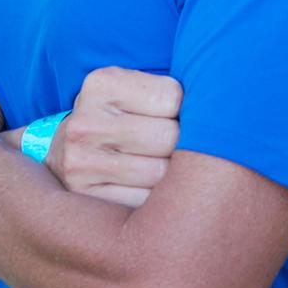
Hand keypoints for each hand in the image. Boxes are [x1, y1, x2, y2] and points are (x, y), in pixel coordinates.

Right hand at [47, 67, 182, 208]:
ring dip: (171, 176)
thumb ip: (173, 92)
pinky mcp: (84, 199)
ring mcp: (79, 163)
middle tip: (172, 147)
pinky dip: (156, 202)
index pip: (174, 98)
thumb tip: (222, 111)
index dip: (184, 111)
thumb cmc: (121, 118)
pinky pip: (145, 203)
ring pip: (160, 174)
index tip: (174, 117)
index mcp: (102, 84)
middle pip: (168, 137)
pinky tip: (148, 192)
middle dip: (181, 144)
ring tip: (162, 168)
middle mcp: (85, 123)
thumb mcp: (136, 90)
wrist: (64, 154)